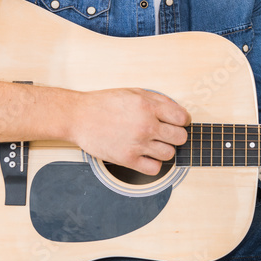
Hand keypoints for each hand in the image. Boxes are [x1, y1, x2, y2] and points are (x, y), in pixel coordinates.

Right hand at [66, 88, 190, 174]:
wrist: (78, 116)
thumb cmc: (105, 103)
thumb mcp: (134, 92)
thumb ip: (158, 100)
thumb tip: (178, 111)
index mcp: (148, 106)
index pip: (182, 118)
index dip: (182, 120)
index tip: (177, 122)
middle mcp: (145, 125)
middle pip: (180, 137)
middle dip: (176, 135)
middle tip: (166, 133)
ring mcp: (137, 144)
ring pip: (169, 154)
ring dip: (164, 149)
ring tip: (153, 144)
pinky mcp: (127, 160)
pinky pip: (154, 169)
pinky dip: (153, 164)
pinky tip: (146, 155)